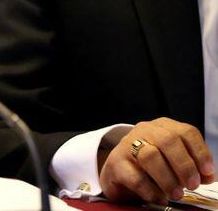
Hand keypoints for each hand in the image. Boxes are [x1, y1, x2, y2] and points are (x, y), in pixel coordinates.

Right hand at [99, 118, 214, 203]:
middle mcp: (144, 131)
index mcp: (163, 127)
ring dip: (168, 178)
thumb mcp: (173, 160)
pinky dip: (151, 191)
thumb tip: (209, 176)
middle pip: (168, 140)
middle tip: (192, 185)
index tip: (207, 172)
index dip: (200, 152)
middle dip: (184, 165)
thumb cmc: (151, 165)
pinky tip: (159, 197)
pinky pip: (136, 177)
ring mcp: (127, 145)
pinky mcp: (116, 163)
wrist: (118, 171)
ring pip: (150, 156)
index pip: (186, 132)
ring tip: (177, 193)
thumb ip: (192, 165)